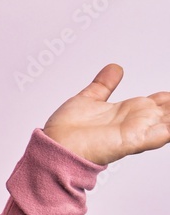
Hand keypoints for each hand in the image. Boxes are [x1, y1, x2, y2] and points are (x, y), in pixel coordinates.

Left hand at [42, 64, 169, 165]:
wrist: (55, 146)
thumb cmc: (67, 129)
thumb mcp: (89, 98)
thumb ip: (104, 85)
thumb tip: (116, 68)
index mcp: (130, 111)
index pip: (162, 101)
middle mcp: (137, 121)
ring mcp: (137, 131)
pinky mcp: (132, 141)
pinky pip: (162, 135)